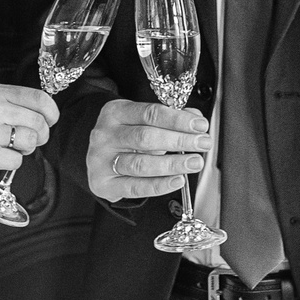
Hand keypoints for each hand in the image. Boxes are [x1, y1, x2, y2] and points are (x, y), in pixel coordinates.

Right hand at [0, 84, 58, 193]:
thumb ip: (12, 104)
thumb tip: (45, 113)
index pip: (40, 98)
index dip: (51, 113)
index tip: (50, 121)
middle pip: (39, 122)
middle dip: (40, 136)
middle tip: (26, 141)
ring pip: (30, 141)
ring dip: (24, 150)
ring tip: (7, 148)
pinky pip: (17, 160)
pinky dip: (10, 163)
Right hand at [87, 99, 211, 201]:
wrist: (96, 157)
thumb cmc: (123, 136)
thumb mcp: (140, 119)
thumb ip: (168, 118)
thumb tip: (194, 119)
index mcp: (115, 112)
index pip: (150, 113)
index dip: (178, 120)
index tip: (200, 126)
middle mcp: (105, 135)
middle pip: (146, 137)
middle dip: (179, 141)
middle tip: (202, 143)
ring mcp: (102, 160)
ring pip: (141, 164)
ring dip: (173, 164)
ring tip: (194, 162)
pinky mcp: (104, 183)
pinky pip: (135, 187)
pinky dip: (159, 185)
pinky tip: (177, 180)